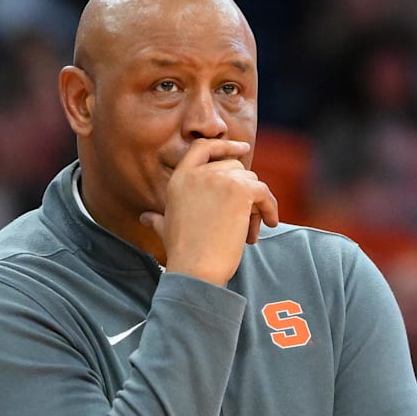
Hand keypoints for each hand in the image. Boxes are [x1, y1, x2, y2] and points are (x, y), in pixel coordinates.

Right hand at [140, 139, 277, 285]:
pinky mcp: (240, 191)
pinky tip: (270, 223)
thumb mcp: (165, 229)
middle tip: (246, 217)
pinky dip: (270, 207)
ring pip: (251, 181)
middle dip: (243, 189)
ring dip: (256, 204)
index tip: (243, 149)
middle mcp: (198, 174)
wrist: (195, 270)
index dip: (224, 145)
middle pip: (234, 167)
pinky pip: (264, 192)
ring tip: (250, 229)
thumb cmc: (182, 254)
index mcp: (179, 178)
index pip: (203, 147)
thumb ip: (157, 218)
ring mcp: (219, 179)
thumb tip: (145, 218)